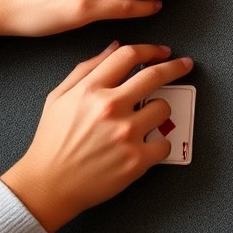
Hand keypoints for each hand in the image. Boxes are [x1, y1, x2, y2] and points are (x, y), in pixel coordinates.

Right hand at [1, 43, 193, 232]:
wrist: (48, 185)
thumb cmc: (52, 142)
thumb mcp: (59, 97)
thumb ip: (86, 69)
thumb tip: (114, 47)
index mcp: (90, 90)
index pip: (129, 56)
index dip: (151, 50)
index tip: (163, 52)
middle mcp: (110, 107)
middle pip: (155, 75)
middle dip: (175, 67)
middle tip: (185, 66)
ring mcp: (126, 134)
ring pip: (164, 108)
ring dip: (159, 111)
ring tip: (146, 120)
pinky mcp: (137, 159)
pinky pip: (165, 143)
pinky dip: (159, 144)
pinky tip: (146, 145)